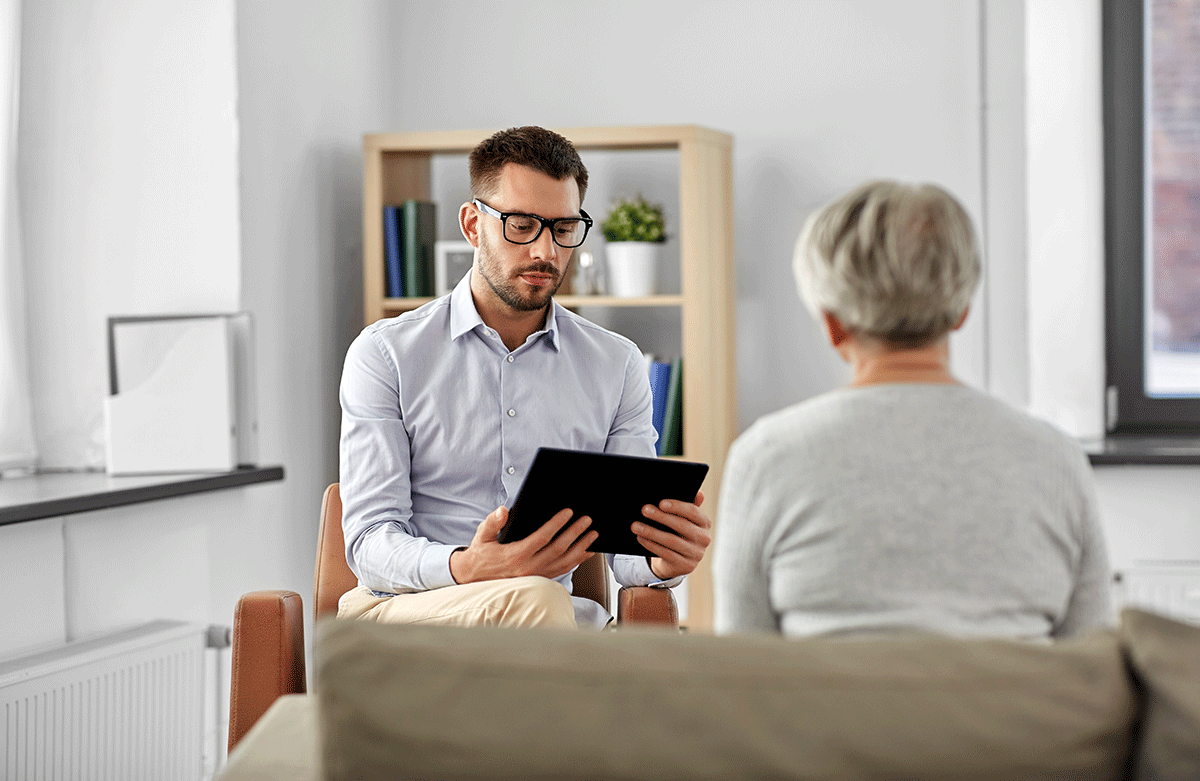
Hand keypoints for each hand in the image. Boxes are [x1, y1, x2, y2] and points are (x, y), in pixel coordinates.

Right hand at [449, 505, 598, 583]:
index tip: (569, 512)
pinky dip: (577, 561)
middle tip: (587, 520)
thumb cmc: (482, 552)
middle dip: (575, 533)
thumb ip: (493, 522)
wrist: (475, 576)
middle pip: (558, 549)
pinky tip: (587, 551)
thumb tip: (503, 510)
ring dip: (581, 547)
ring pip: (564, 562)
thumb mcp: (483, 534)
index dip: (556, 524)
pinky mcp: (540, 578)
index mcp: (516, 554)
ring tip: (593, 534)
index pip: (542, 537)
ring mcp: (536, 575)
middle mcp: (528, 567)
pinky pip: (562, 570)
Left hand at [633, 490, 711, 579]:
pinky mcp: (686, 566)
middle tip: (644, 510)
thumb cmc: (679, 532)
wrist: (678, 559)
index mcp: (705, 522)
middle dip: (661, 517)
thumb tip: (698, 493)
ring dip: (652, 532)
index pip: (693, 512)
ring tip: (636, 525)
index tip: (660, 502)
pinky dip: (651, 545)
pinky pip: (666, 554)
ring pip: (672, 541)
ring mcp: (696, 554)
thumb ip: (689, 505)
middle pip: (681, 525)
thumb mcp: (684, 518)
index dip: (677, 507)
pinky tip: (641, 538)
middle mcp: (704, 538)